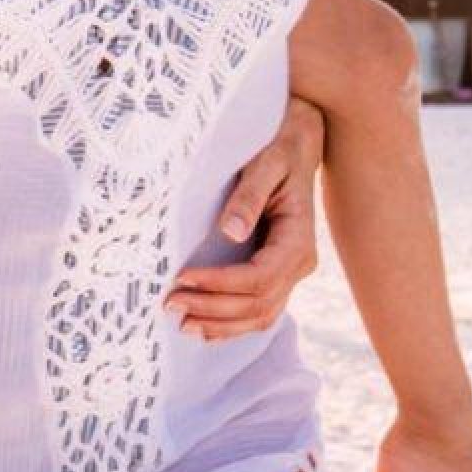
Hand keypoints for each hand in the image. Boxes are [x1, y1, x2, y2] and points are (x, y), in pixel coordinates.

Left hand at [169, 93, 321, 340]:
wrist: (297, 144)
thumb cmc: (278, 147)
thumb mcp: (265, 162)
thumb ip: (249, 196)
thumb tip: (230, 232)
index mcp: (299, 238)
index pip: (259, 276)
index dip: (220, 283)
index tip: (182, 277)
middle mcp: (300, 262)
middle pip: (258, 302)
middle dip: (213, 308)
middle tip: (170, 303)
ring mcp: (291, 272)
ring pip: (261, 315)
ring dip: (221, 325)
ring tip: (182, 324)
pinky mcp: (277, 274)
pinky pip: (259, 310)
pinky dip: (232, 324)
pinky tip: (204, 328)